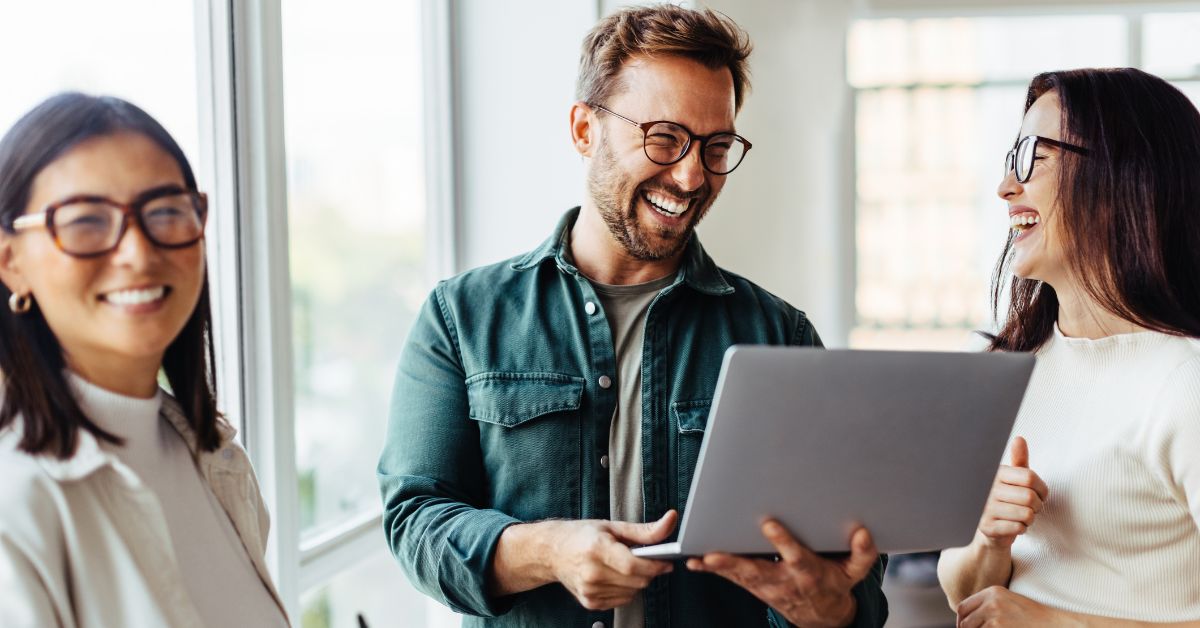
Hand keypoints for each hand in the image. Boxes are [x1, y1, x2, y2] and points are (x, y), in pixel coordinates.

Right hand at [546, 510, 677, 610]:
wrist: (551, 552)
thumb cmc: (580, 536)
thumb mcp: (612, 526)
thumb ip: (644, 530)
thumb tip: (670, 522)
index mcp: (596, 549)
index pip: (633, 565)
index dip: (655, 565)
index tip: (665, 561)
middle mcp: (591, 573)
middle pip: (637, 581)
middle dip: (649, 571)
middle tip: (646, 559)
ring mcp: (590, 591)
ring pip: (633, 592)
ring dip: (637, 580)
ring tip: (625, 565)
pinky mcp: (590, 602)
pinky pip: (623, 600)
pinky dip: (626, 589)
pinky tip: (616, 576)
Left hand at [686, 520, 877, 627]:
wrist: (821, 615)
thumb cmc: (835, 583)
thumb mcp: (854, 572)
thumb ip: (862, 553)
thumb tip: (863, 532)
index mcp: (808, 572)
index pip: (795, 556)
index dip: (783, 541)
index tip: (768, 523)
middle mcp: (783, 580)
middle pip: (757, 570)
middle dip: (736, 562)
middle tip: (714, 553)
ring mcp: (766, 586)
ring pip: (739, 575)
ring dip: (718, 566)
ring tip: (697, 557)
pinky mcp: (754, 586)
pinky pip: (731, 578)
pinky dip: (712, 570)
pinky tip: (693, 562)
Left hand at [957, 586, 1078, 627]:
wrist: (1053, 623)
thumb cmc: (1031, 617)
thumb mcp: (1007, 603)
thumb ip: (987, 606)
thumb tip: (964, 620)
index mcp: (991, 591)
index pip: (962, 607)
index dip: (961, 621)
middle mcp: (991, 601)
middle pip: (964, 621)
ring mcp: (994, 615)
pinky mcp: (998, 627)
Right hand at [977, 436, 1048, 550]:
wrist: (989, 528)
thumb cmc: (1006, 499)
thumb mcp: (1013, 478)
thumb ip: (1019, 460)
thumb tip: (1019, 438)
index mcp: (996, 474)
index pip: (1029, 477)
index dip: (1042, 488)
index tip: (1041, 494)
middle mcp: (988, 489)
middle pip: (1030, 497)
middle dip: (1038, 506)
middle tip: (1032, 508)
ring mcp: (985, 509)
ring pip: (1026, 514)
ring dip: (1030, 518)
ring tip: (1022, 516)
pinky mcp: (987, 527)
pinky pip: (1018, 528)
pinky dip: (1022, 528)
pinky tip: (1014, 525)